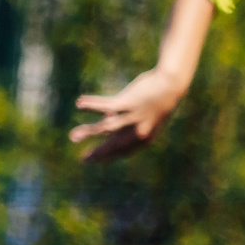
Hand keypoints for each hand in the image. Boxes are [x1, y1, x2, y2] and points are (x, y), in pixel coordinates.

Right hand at [69, 69, 189, 161]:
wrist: (171, 84)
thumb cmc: (158, 101)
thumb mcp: (146, 117)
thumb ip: (126, 122)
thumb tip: (105, 121)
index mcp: (144, 138)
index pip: (121, 152)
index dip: (106, 157)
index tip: (92, 160)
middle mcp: (138, 131)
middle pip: (113, 145)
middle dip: (97, 153)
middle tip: (83, 160)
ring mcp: (133, 117)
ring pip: (107, 128)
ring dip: (88, 132)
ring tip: (72, 136)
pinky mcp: (129, 102)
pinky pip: (106, 105)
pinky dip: (92, 104)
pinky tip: (79, 103)